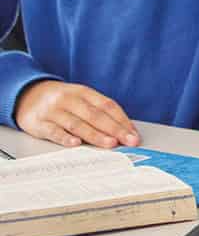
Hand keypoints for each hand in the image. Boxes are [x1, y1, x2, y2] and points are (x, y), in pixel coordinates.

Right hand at [15, 81, 139, 148]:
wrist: (27, 95)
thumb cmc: (61, 100)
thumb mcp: (80, 98)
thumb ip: (98, 111)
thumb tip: (122, 130)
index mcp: (83, 92)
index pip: (107, 105)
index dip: (122, 120)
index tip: (134, 133)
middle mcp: (69, 99)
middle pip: (95, 115)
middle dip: (114, 129)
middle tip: (128, 141)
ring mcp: (53, 111)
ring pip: (77, 124)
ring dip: (95, 135)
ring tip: (110, 143)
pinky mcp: (37, 123)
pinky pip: (53, 131)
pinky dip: (65, 138)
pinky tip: (76, 144)